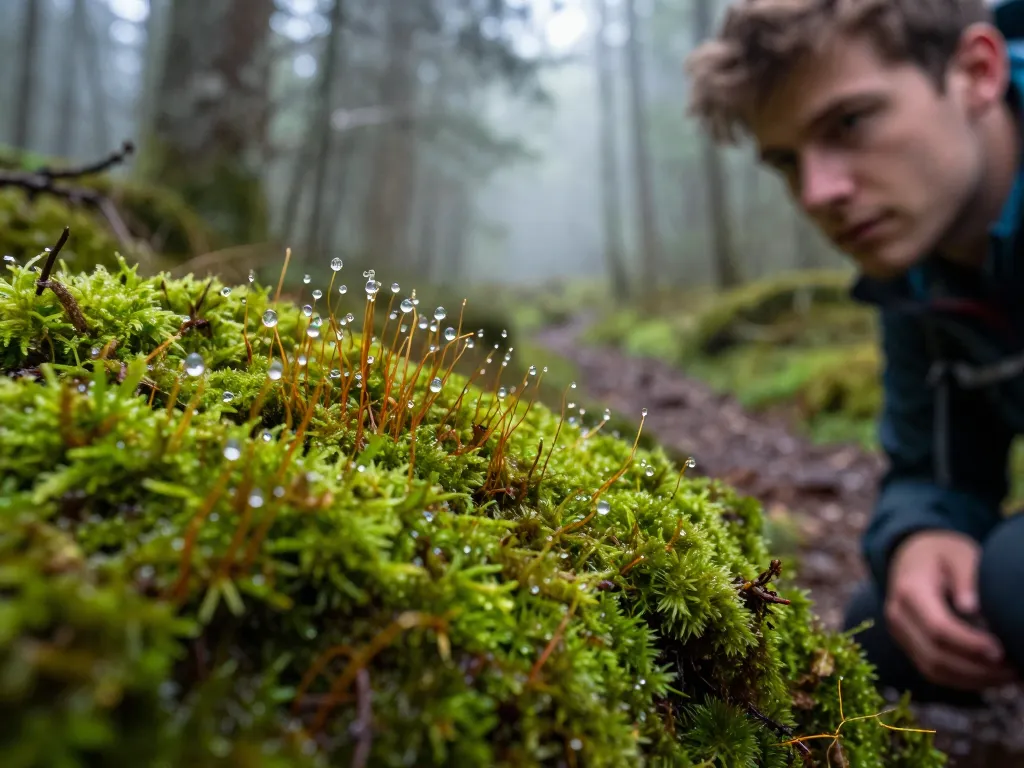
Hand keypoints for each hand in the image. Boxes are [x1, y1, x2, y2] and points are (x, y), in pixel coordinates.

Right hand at [885, 530, 1016, 689]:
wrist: (909, 556)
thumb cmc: (940, 554)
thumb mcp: (957, 554)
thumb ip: (966, 576)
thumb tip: (972, 608)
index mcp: (909, 591)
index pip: (937, 628)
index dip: (969, 644)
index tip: (1001, 651)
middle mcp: (898, 616)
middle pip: (935, 655)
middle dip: (977, 669)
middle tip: (1015, 669)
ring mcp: (900, 633)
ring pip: (934, 670)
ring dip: (973, 679)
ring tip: (1008, 676)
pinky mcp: (908, 645)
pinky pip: (933, 671)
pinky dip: (963, 680)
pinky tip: (990, 676)